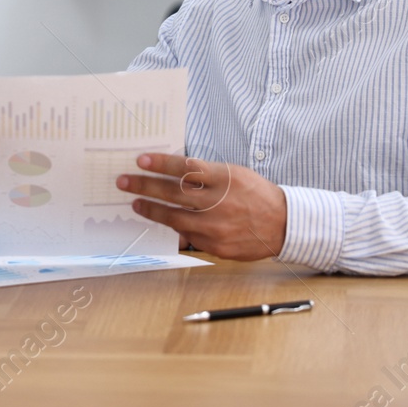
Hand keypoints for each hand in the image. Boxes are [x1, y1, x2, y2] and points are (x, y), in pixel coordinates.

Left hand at [115, 152, 286, 259]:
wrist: (283, 224)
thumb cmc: (256, 194)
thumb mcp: (234, 174)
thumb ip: (206, 176)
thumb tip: (173, 174)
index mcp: (225, 179)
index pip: (186, 168)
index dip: (161, 164)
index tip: (141, 160)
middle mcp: (219, 202)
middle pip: (173, 193)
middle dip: (144, 187)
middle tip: (124, 182)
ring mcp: (217, 226)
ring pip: (175, 219)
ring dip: (152, 211)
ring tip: (136, 204)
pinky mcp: (216, 246)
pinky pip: (188, 238)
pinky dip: (174, 230)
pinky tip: (162, 225)